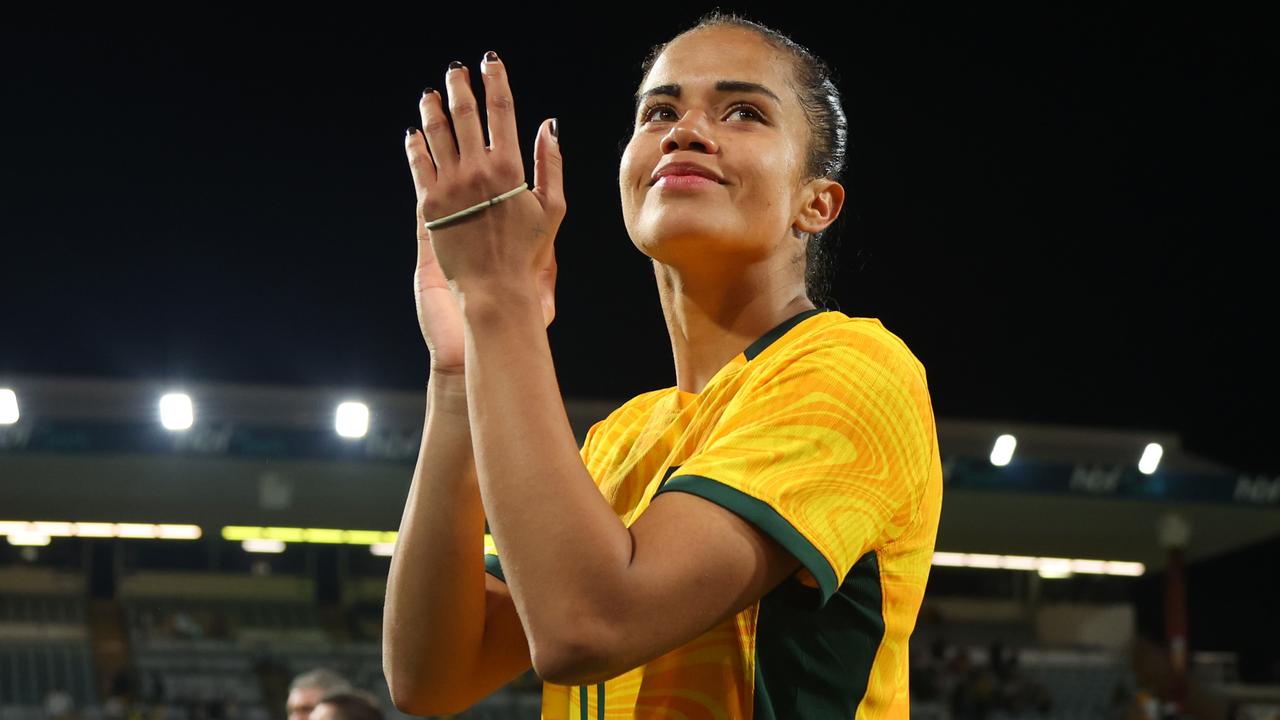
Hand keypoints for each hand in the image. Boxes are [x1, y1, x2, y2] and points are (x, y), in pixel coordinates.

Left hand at [405, 53, 562, 339]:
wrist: (494, 289)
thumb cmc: (527, 253)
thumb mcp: (552, 208)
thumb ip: (551, 164)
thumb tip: (549, 126)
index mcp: (510, 169)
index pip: (502, 111)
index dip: (496, 82)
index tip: (491, 63)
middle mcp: (478, 171)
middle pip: (465, 114)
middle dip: (460, 87)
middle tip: (455, 71)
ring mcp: (451, 186)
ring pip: (437, 134)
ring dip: (433, 110)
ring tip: (430, 95)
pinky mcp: (429, 205)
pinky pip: (418, 164)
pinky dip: (415, 144)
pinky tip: (414, 133)